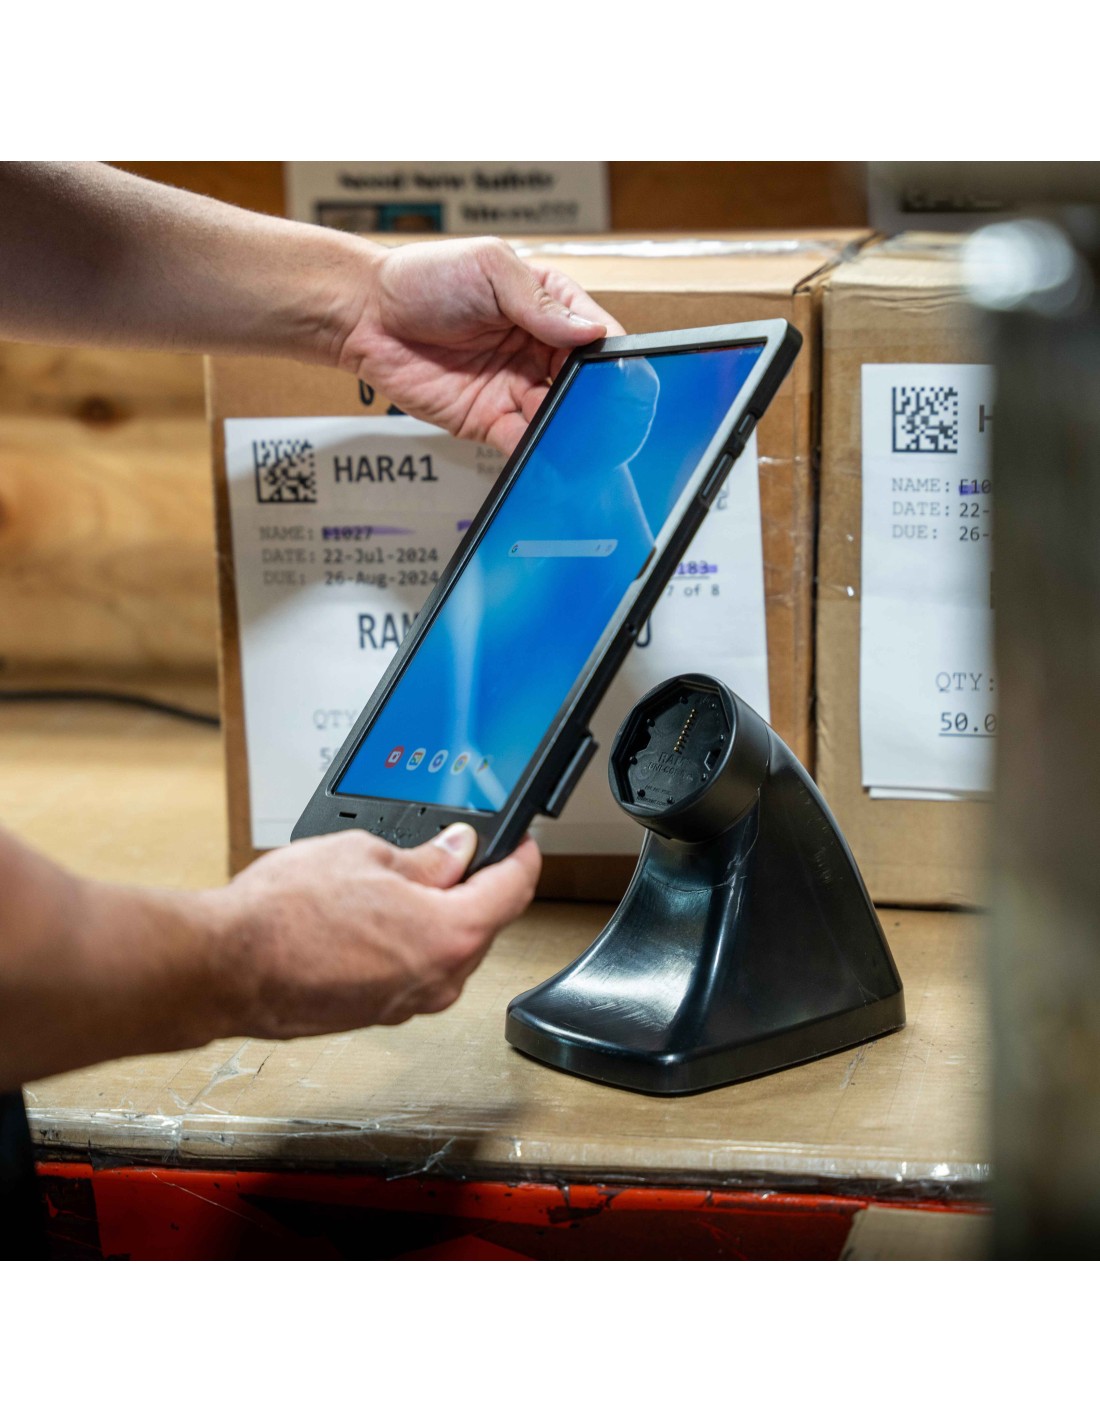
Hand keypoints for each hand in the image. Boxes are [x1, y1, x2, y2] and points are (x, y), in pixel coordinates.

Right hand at [211, 823, 540, 1037]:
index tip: (521, 842)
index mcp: (451, 935)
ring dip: (435, 915)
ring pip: (445, 950)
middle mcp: (438, 980)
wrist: (227, 967)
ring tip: (397, 878)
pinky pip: (411, 970)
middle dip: (474, 885)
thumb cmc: (286, 915)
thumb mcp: (366, 855)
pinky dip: (405, 941)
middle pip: (483, 924)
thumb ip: (425, 858)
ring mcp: (407, 1004)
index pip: (514, 890)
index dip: (522, 856)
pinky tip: (373, 915)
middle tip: (453, 849)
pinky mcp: (376, 1013)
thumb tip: (453, 851)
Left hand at [338, 237, 624, 453]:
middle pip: (582, 382)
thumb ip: (540, 302)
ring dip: (572, 429)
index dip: (613, 354)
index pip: (595, 334)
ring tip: (586, 440)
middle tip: (611, 414)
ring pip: (558, 416)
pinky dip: (538, 452)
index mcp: (545, 306)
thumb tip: (591, 331)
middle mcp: (536, 349)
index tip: (625, 371)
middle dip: (598, 399)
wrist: (365, 315)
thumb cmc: (423, 278)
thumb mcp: (489, 269)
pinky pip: (522, 441)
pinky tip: (550, 456)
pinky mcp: (488, 420)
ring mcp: (514, 387)